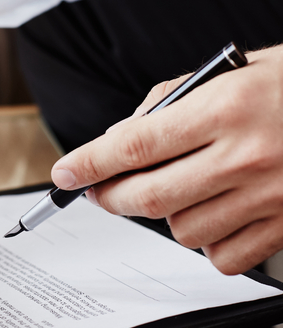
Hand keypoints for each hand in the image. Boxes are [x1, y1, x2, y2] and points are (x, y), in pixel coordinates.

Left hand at [51, 46, 282, 274]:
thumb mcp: (231, 70)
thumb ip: (171, 100)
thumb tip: (123, 135)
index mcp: (226, 107)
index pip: (134, 144)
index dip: (89, 162)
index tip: (65, 173)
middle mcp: (246, 155)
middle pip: (148, 196)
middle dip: (110, 196)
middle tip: (99, 190)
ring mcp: (270, 196)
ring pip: (181, 231)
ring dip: (162, 217)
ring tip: (172, 193)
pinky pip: (225, 257)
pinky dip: (206, 243)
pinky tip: (211, 216)